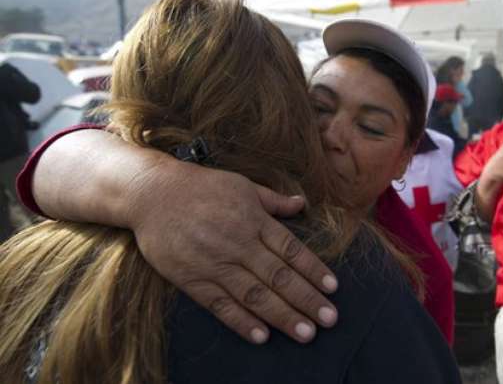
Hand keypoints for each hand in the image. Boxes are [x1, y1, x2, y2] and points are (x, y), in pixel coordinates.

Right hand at [126, 157, 339, 343]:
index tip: (333, 288)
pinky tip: (262, 336)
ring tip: (306, 332)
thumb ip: (273, 201)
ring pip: (255, 295)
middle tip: (329, 319)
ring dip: (282, 316)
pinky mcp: (192, 279)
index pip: (291, 250)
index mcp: (254, 220)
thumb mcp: (242, 185)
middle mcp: (238, 243)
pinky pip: (220, 305)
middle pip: (279, 277)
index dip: (314, 270)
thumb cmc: (201, 186)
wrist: (151, 193)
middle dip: (306, 300)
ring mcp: (215, 263)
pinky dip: (241, 322)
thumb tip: (303, 204)